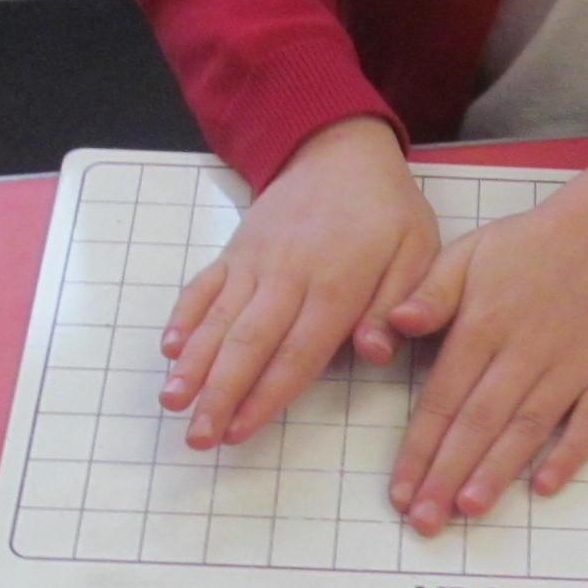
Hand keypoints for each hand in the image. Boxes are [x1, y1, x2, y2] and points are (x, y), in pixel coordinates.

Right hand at [159, 116, 436, 446]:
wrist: (339, 151)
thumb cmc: (386, 211)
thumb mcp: (418, 249)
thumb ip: (399, 301)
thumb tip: (375, 352)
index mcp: (337, 283)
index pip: (298, 351)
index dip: (267, 394)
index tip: (240, 431)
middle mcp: (287, 275)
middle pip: (248, 342)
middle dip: (219, 393)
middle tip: (197, 436)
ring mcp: (254, 262)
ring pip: (218, 318)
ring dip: (193, 363)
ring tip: (171, 402)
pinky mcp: (234, 252)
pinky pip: (203, 285)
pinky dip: (183, 315)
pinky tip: (168, 350)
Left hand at [385, 137, 587, 532]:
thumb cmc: (533, 246)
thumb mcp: (470, 253)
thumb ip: (430, 293)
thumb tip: (395, 325)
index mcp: (483, 323)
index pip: (442, 397)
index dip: (418, 447)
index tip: (399, 490)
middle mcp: (525, 348)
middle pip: (478, 421)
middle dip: (447, 474)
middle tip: (425, 521)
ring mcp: (573, 363)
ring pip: (528, 426)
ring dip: (498, 470)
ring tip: (468, 508)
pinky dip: (569, 453)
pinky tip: (543, 486)